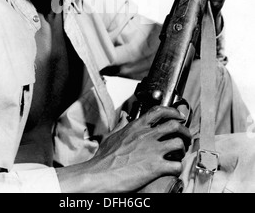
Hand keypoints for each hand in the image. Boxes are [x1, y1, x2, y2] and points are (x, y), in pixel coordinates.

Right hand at [56, 106, 190, 192]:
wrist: (99, 174)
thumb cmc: (104, 159)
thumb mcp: (111, 136)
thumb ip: (120, 126)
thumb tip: (123, 119)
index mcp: (137, 127)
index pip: (159, 111)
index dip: (173, 111)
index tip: (178, 115)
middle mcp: (147, 135)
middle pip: (174, 125)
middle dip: (184, 131)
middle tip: (185, 136)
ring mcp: (152, 150)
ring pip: (179, 143)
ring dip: (183, 150)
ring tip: (180, 154)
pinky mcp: (155, 166)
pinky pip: (176, 165)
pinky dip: (178, 167)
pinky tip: (174, 169)